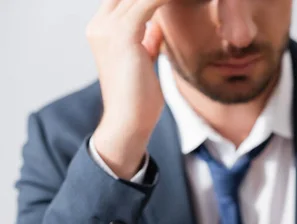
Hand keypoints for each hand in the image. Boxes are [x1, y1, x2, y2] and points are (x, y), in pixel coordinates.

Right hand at [87, 0, 171, 178]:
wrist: (129, 121)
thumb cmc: (138, 97)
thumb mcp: (143, 61)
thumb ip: (146, 41)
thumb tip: (156, 26)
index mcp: (102, 30)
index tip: (168, 1)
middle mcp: (99, 25)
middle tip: (177, 0)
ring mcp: (107, 29)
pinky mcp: (122, 35)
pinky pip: (147, 3)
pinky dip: (164, 0)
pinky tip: (179, 1)